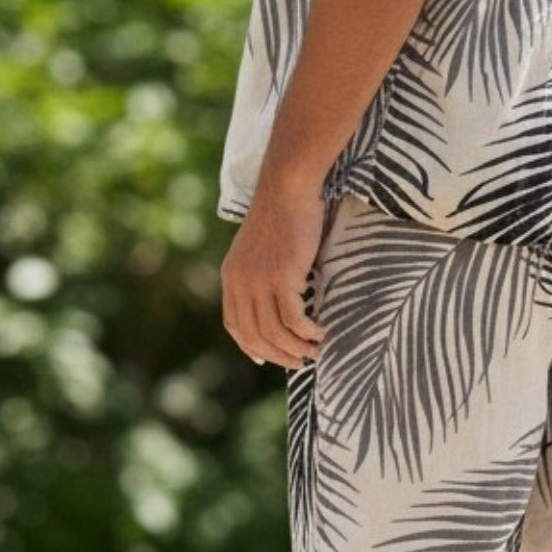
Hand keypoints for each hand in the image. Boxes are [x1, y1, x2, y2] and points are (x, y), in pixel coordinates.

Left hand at [220, 172, 329, 370]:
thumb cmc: (282, 214)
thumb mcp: (259, 248)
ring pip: (275, 333)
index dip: (251, 347)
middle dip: (278, 355)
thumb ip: (259, 273)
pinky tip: (320, 333)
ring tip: (315, 352)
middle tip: (299, 363)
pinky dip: (307, 332)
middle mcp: (240, 283)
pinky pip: (293, 320)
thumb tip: (274, 296)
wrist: (287, 189)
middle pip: (255, 336)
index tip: (268, 359)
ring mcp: (259, 281)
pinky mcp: (282, 278)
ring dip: (296, 349)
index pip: (235, 325)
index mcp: (231, 277)